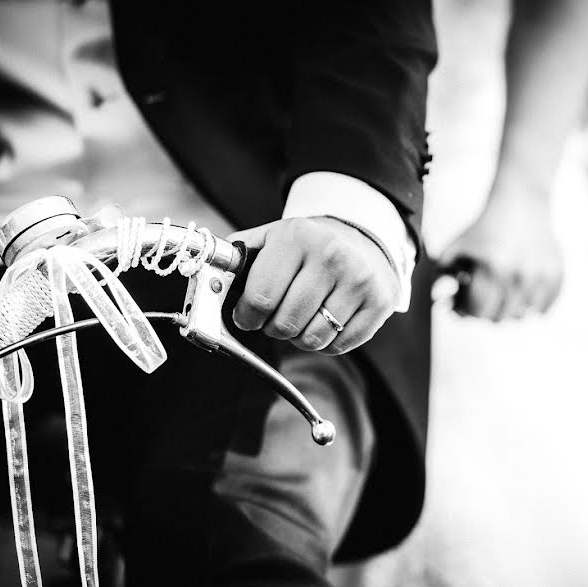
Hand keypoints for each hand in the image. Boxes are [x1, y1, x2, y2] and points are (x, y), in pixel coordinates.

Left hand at [228, 217, 400, 354]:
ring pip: (312, 340)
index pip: (259, 299)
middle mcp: (332, 257)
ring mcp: (360, 281)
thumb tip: (207, 285)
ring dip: (300, 337)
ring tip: (303, 316)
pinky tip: (327, 319)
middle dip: (274, 327)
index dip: (246, 316)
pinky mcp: (379, 304)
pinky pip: (339, 347)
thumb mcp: (269, 239)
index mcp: (297, 238)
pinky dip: (326, 342)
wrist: (361, 238)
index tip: (247, 315)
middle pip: (286, 325)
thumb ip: (235, 261)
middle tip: (277, 315)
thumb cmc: (305, 246)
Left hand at [440, 193, 562, 320]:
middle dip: (485, 312)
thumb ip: (443, 273)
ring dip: (508, 310)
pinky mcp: (556, 273)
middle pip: (500, 318)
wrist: (520, 202)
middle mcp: (521, 275)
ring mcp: (541, 276)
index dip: (465, 311)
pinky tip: (521, 296)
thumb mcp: (457, 246)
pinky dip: (532, 307)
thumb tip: (440, 300)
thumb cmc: (485, 228)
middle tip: (480, 300)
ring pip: (523, 315)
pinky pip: (545, 307)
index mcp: (494, 268)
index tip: (460, 305)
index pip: (479, 312)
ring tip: (500, 296)